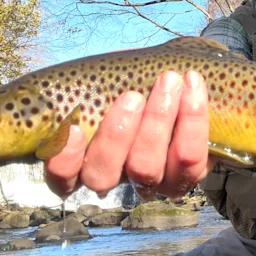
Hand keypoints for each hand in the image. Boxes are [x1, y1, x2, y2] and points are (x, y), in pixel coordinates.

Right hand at [44, 70, 214, 199]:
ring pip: (146, 168)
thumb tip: (88, 78)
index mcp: (84, 157)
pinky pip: (190, 160)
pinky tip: (193, 88)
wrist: (181, 78)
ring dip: (157, 123)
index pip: (62, 177)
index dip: (65, 160)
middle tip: (132, 96)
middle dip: (117, 135)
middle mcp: (114, 176)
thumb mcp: (112, 74)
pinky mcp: (186, 175)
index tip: (74, 128)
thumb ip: (98, 82)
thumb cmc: (135, 77)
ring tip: (169, 82)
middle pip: (103, 175)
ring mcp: (150, 180)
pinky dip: (192, 124)